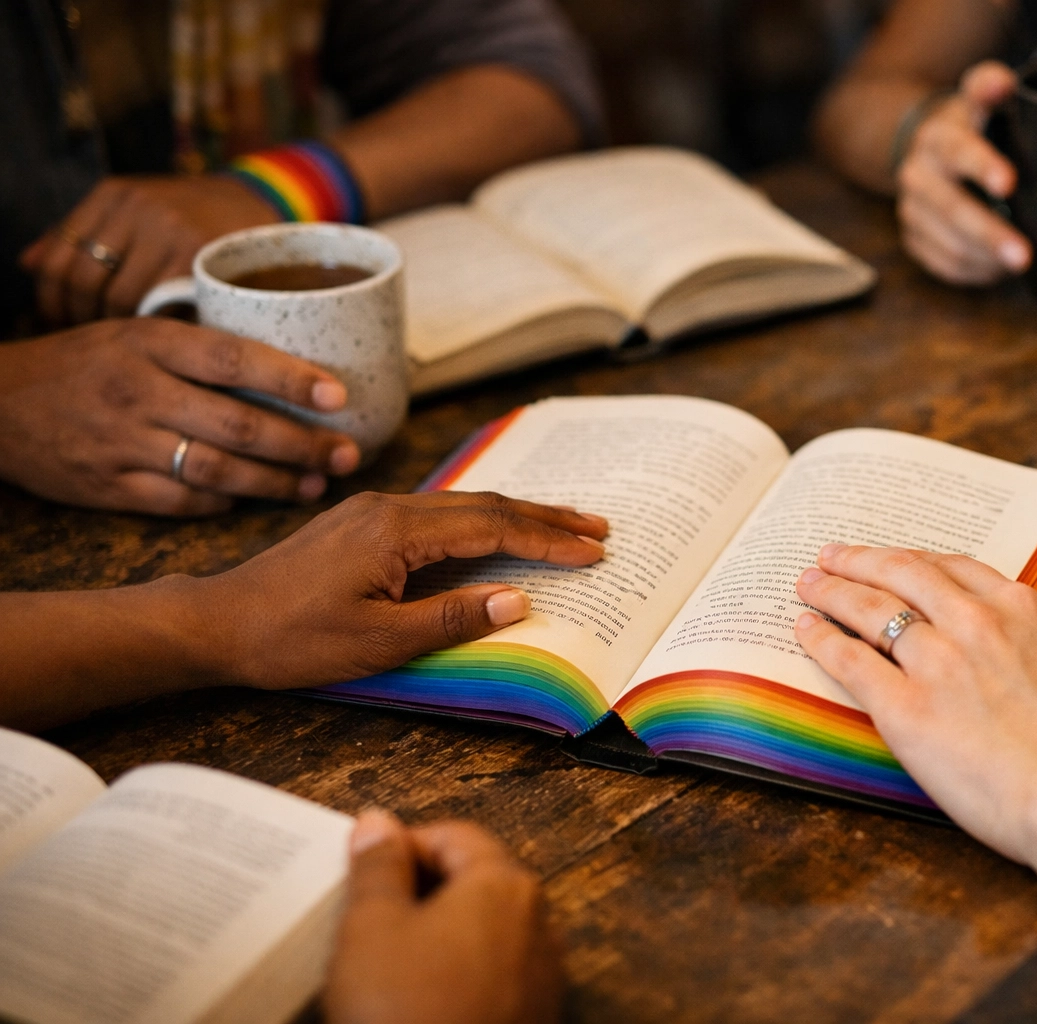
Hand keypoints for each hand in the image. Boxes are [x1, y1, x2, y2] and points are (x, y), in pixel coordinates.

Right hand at [0, 318, 362, 514]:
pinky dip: (223, 502)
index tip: (340, 396)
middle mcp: (138, 393)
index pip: (234, 359)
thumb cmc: (86, 362)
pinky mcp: (109, 488)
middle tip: (348, 454)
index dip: (292, 379)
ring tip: (316, 484)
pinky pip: (181, 503)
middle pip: (239, 425)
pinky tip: (253, 498)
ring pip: (217, 470)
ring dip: (276, 483)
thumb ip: (203, 346)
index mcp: (149, 344)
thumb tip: (295, 357)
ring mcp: (122, 444)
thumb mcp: (137, 333)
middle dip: (303, 445)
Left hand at [19, 175, 279, 324]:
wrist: (267, 204)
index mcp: (113, 195)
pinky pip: (158, 305)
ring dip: (116, 328)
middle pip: (83, 280)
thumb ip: (83, 230)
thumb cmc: (195, 215)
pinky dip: (151, 328)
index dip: (53, 300)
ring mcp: (169, 231)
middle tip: (92, 340)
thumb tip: (28, 263)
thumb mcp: (136, 209)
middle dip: (81, 318)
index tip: (62, 323)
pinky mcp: (199, 257)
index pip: (59, 257)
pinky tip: (154, 339)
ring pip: (118, 297)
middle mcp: (137, 208)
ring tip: (123, 343)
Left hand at [198, 490, 607, 688]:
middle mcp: (390, 506)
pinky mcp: (363, 522)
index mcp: (398, 530)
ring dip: (517, 516)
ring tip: (563, 527)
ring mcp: (374, 509)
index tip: (594, 552)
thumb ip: (452, 617)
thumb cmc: (291, 639)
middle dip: (546, 518)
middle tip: (598, 529)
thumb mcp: (377, 641)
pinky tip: (496, 531)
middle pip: (486, 503)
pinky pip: (439, 513)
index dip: (548, 541)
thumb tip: (518, 600)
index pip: (493, 527)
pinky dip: (481, 521)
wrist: (216, 622)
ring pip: (464, 504)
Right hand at [325, 810, 562, 1023]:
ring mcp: (541, 975)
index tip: (361, 873)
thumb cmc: (406, 1016)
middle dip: (420, 892)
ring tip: (385, 966)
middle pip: (474, 881)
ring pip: (483, 932)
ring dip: (437, 938)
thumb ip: (377, 868)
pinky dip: (455, 976)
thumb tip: (378, 822)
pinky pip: (491, 976)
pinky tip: (416, 1004)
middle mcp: (537, 922)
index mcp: (504, 884)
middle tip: (366, 918)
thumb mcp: (372, 930)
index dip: (402, 847)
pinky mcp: (533, 1018)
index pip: (453, 835)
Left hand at [793, 544, 1036, 863]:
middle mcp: (973, 623)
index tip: (893, 558)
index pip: (952, 569)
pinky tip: (805, 631)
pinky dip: (822, 640)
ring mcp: (936, 662)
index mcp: (1019, 609)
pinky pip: (851, 662)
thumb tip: (1035, 634)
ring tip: (808, 584)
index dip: (913, 559)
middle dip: (860, 560)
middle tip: (831, 555)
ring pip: (870, 609)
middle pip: (902, 574)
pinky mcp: (905, 708)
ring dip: (832, 590)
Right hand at [896, 61, 1030, 284]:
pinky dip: (974, 271)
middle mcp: (918, 173)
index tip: (1009, 184)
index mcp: (938, 137)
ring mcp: (912, 209)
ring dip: (985, 258)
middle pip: (951, 208)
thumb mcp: (980, 98)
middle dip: (989, 234)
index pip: (959, 150)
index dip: (982, 166)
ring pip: (948, 243)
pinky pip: (944, 264)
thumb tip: (1001, 83)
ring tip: (1022, 265)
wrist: (931, 151)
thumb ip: (990, 86)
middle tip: (1024, 256)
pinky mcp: (914, 238)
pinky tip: (997, 269)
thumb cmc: (975, 127)